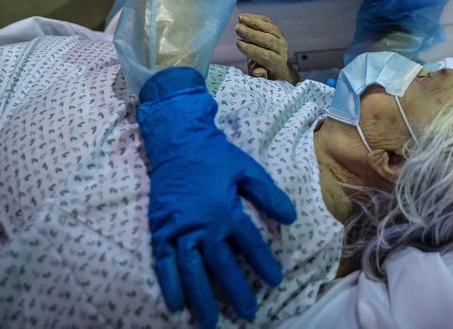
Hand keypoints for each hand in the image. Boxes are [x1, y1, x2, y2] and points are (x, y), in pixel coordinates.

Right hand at [137, 67, 296, 327]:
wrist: (177, 142)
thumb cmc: (215, 156)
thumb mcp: (248, 170)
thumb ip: (268, 195)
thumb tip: (292, 218)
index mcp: (226, 210)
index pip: (249, 244)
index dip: (263, 263)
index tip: (275, 281)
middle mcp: (203, 225)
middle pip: (221, 265)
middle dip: (236, 291)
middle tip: (249, 313)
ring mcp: (179, 229)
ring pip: (192, 270)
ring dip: (202, 297)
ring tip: (210, 321)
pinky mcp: (160, 229)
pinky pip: (164, 262)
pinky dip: (169, 283)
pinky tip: (175, 304)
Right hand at [235, 14, 300, 84]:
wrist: (277, 65)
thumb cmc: (265, 73)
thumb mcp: (262, 79)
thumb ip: (260, 76)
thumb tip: (257, 71)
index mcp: (278, 64)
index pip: (266, 56)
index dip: (252, 50)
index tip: (238, 43)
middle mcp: (282, 49)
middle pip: (268, 40)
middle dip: (251, 34)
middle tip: (238, 28)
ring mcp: (281, 38)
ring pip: (269, 28)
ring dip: (254, 22)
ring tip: (240, 19)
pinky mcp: (277, 30)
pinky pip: (268, 22)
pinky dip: (256, 18)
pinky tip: (245, 16)